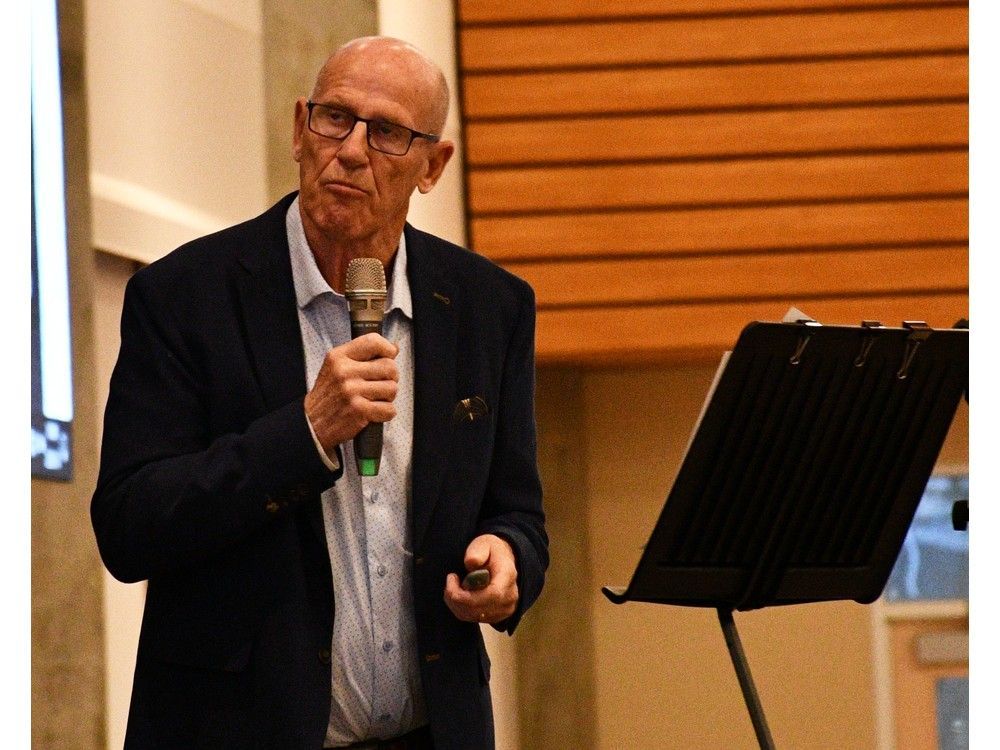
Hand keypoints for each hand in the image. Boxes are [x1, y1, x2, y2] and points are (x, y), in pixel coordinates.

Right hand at [304, 333, 398, 453]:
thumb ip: (362, 355)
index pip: (373, 341)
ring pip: (392, 388)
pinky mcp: (359, 410)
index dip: (388, 349)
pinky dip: (386, 413)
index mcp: (339, 356)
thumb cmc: (329, 395)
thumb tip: (394, 348)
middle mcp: (344, 371)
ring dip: (388, 397)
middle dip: (390, 378)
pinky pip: (389, 409)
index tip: (389, 356)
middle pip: (389, 367)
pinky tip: (374, 411)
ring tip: (374, 398)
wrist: (312, 423)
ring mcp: (351, 391)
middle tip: (380, 384)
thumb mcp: (336, 366)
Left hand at [444, 534, 518, 624]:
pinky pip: (472, 618)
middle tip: (449, 581)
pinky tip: (458, 594)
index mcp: (508, 576)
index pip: (492, 594)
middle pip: (479, 608)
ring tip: (453, 585)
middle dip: (456, 598)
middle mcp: (510, 596)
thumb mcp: (483, 544)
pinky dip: (459, 608)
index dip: (468, 595)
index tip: (452, 579)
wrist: (502, 562)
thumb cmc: (491, 552)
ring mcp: (505, 609)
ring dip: (455, 603)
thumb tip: (471, 562)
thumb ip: (477, 552)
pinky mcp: (497, 616)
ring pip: (473, 615)